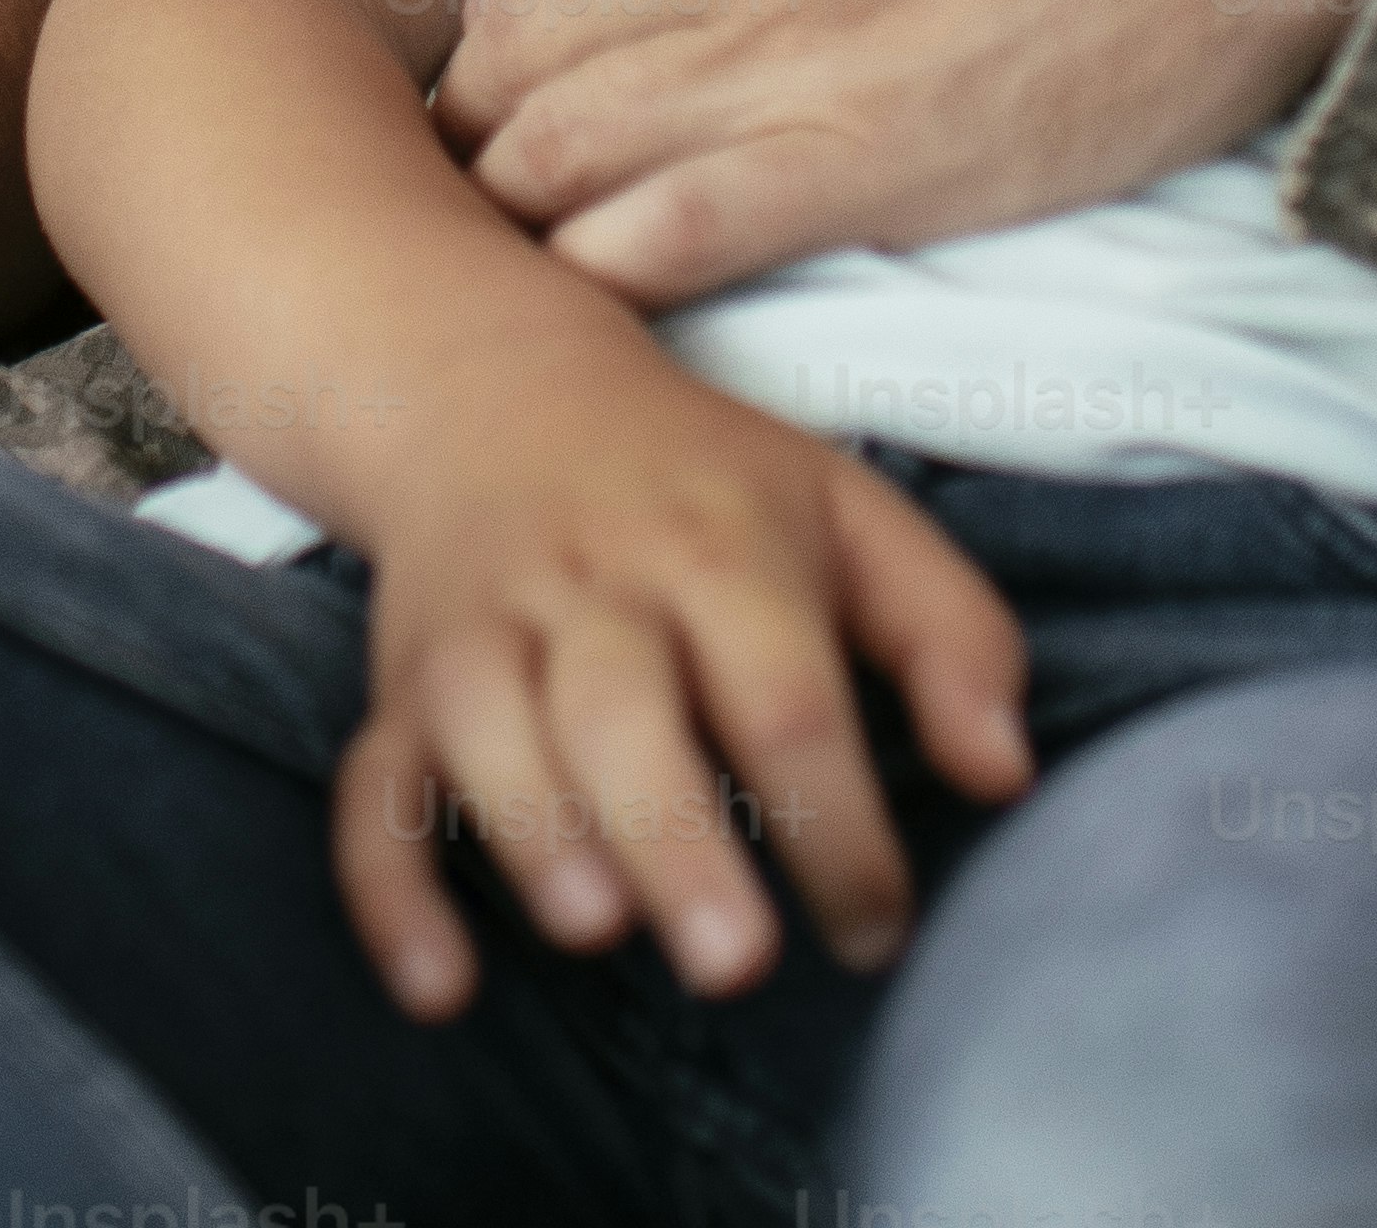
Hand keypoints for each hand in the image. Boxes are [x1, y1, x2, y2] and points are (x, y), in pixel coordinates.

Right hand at [336, 347, 1031, 1011]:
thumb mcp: (848, 513)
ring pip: (485, 735)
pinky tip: (442, 988)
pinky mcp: (399, 692)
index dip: (837, 821)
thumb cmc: (703, 483)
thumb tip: (1006, 777)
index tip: (878, 927)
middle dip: (674, 840)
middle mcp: (589, 589)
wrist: (490, 387)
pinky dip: (390, 890)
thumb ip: (950, 633)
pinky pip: (370, 790)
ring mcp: (479, 637)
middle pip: (622, 713)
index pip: (784, 694)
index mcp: (718, 549)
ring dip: (533, 833)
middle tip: (738, 963)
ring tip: (599, 931)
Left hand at [432, 0, 1376, 301]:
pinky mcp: (855, 166)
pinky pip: (657, 241)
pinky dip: (595, 278)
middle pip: (517, 43)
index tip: (539, 39)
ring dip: (516, 206)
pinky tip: (583, 306)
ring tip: (517, 254)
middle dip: (490, 109)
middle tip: (503, 166)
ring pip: (553, 152)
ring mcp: (769, 49)